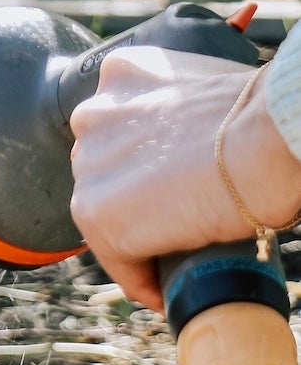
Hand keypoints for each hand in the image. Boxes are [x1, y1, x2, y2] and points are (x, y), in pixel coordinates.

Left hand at [69, 46, 300, 309]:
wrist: (274, 135)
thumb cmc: (268, 117)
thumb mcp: (209, 94)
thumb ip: (183, 114)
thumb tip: (195, 152)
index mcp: (124, 75)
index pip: (120, 135)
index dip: (145, 169)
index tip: (171, 194)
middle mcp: (94, 113)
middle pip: (105, 174)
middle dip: (136, 201)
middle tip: (178, 227)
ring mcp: (90, 165)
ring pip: (107, 218)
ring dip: (138, 241)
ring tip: (176, 260)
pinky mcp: (97, 214)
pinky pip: (118, 260)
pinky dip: (143, 280)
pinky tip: (169, 289)